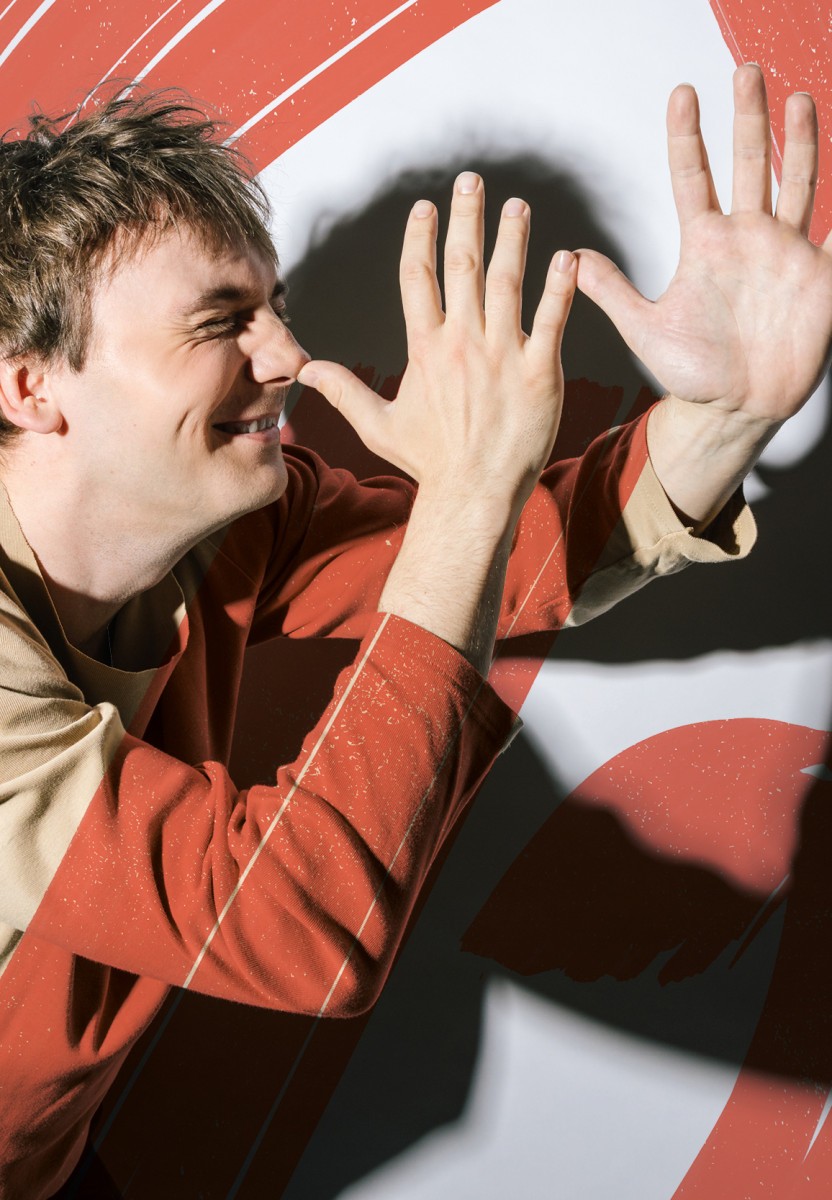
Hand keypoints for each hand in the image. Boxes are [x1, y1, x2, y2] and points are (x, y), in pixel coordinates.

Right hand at [298, 172, 576, 512]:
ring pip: (507, 282)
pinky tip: (566, 257)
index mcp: (426, 349)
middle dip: (466, 218)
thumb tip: (304, 372)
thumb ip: (343, 391)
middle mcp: (462, 343)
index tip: (426, 207)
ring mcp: (503, 356)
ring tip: (518, 206)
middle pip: (462, 265)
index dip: (421, 237)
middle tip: (473, 181)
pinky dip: (560, 288)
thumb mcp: (379, 425)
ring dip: (512, 239)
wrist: (474, 495)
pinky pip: (551, 321)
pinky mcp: (540, 374)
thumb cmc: (430, 463)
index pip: (417, 277)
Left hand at [578, 64, 831, 428]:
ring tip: (797, 97)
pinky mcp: (818, 278)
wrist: (735, 408)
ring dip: (799, 141)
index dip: (687, 135)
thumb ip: (614, 293)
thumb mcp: (646, 332)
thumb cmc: (693, 374)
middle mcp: (746, 239)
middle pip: (749, 163)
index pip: (692, 177)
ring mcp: (784, 253)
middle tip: (743, 71)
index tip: (682, 92)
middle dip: (747, 117)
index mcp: (705, 245)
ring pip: (796, 182)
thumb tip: (571, 259)